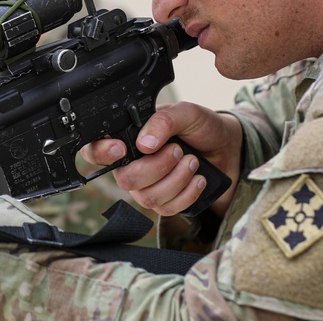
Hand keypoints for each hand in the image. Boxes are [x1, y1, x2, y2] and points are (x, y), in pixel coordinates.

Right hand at [81, 102, 241, 216]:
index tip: (122, 149)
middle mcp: (131, 164)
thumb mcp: (186, 113)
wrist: (227, 149)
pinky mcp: (164, 203)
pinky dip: (186, 194)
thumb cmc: (202, 127)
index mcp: (128, 137)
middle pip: (125, 179)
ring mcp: (146, 187)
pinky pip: (166, 209)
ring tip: (192, 162)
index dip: (101, 152)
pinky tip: (198, 179)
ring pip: (147, 198)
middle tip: (178, 150)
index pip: (95, 149)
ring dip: (176, 180)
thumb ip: (164, 121)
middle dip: (157, 166)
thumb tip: (144, 144)